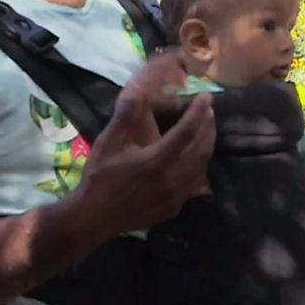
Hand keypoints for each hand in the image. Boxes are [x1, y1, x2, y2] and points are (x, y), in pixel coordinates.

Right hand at [65, 50, 215, 238]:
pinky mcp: (174, 207)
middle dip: (208, 127)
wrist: (95, 216)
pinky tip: (195, 159)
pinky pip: (195, 184)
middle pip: (201, 149)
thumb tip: (138, 88)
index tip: (206, 97)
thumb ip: (126, 115)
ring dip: (207, 146)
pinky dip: (199, 166)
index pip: (186, 131)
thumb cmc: (100, 176)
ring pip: (201, 167)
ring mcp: (176, 196)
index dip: (198, 112)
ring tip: (206, 131)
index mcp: (156, 160)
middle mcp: (172, 179)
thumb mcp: (109, 142)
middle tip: (209, 111)